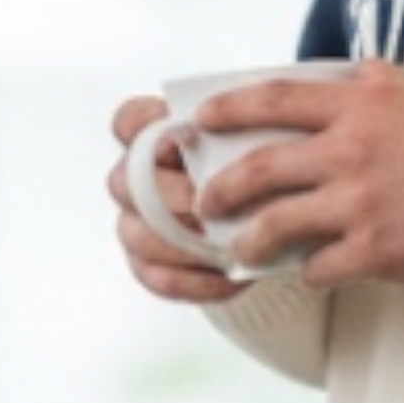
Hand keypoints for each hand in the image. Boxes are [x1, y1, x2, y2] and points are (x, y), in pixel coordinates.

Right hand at [107, 95, 252, 306]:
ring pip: (137, 234)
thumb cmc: (264, 158)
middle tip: (207, 203)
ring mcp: (140, 221)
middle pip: (125, 182)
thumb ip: (244, 125)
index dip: (146, 128)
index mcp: (157, 132)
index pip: (129, 121)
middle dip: (167, 195)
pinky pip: (159, 278)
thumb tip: (248, 122)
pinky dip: (195, 281)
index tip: (183, 135)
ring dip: (182, 244)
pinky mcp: (152, 264)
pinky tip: (230, 277)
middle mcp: (138, 176)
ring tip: (227, 244)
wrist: (279, 209)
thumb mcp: (260, 131)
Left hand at [196, 60, 403, 290]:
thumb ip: (380, 84)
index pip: (276, 97)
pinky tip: (308, 272)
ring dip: (249, 239)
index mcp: (365, 101)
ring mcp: (362, 201)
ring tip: (239, 248)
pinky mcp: (377, 250)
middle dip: (222, 185)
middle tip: (205, 198)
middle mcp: (354, 147)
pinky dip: (307, 271)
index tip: (203, 117)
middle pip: (261, 165)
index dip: (231, 107)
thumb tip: (348, 72)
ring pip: (276, 223)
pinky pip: (319, 267)